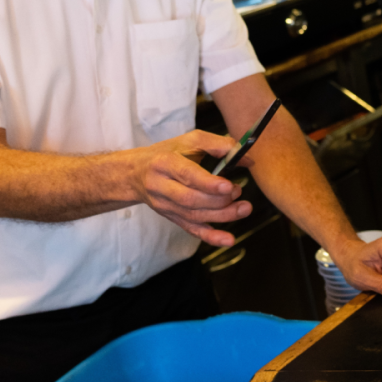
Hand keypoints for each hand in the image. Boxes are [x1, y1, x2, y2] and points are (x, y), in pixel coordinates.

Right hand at [131, 130, 252, 246]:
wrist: (136, 173)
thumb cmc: (167, 153)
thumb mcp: (189, 141)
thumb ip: (217, 145)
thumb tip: (246, 157)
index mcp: (165, 163)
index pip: (186, 175)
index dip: (208, 183)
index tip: (229, 186)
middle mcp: (161, 186)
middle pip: (190, 199)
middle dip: (219, 200)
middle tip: (239, 193)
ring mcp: (165, 206)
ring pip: (193, 216)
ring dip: (221, 216)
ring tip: (243, 209)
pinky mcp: (171, 218)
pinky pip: (191, 230)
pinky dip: (211, 237)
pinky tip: (228, 240)